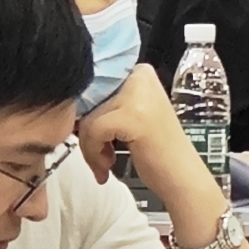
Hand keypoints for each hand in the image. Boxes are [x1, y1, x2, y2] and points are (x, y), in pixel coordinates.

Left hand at [73, 67, 183, 184]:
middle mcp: (141, 77)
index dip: (87, 111)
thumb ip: (104, 102)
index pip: (92, 83)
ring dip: (90, 146)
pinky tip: (108, 165)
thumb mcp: (131, 114)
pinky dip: (94, 153)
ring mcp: (139, 96)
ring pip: (88, 117)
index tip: (94, 134)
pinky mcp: (133, 116)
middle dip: (87, 132)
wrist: (181, 177)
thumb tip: (66, 100)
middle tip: (101, 154)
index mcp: (141, 72)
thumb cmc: (156, 150)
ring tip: (105, 162)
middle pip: (88, 101)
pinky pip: (93, 130)